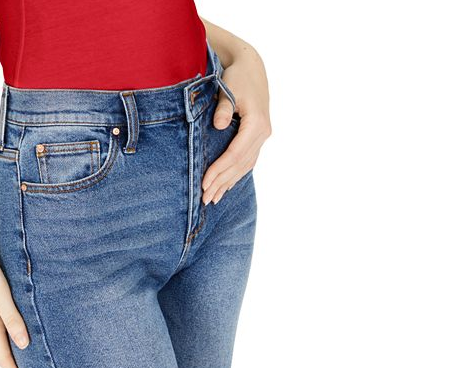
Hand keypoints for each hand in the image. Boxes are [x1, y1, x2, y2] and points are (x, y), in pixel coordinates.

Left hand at [202, 51, 271, 204]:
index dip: (220, 169)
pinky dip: (236, 174)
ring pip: (245, 165)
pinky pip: (247, 160)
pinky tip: (226, 186)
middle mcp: (263, 133)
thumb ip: (224, 108)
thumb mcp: (229, 88)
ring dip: (229, 182)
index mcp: (257, 123)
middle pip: (241, 164)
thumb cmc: (237, 77)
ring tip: (213, 199)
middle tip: (205, 198)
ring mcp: (262, 136)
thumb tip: (219, 125)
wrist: (252, 68)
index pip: (236, 153)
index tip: (204, 182)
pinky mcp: (257, 137)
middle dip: (222, 182)